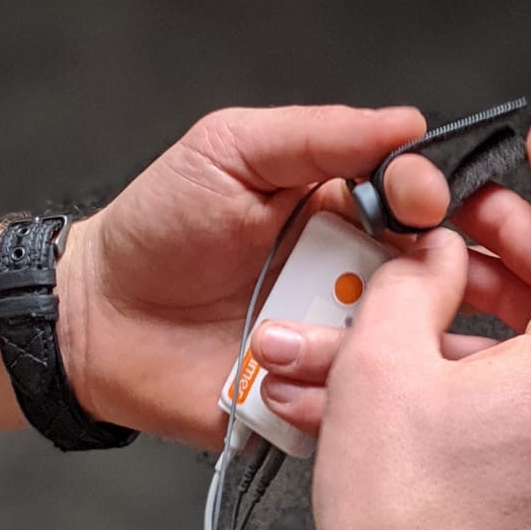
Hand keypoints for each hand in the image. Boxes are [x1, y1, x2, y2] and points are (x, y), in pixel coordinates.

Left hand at [55, 105, 448, 445]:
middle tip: (397, 279)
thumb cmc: (156, 230)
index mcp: (345, 212)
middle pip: (433, 280)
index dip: (434, 202)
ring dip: (369, 339)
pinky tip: (291, 376)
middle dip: (435, 281)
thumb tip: (405, 122)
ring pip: (403, 348)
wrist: (95, 321)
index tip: (423, 202)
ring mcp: (340, 343)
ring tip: (301, 333)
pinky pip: (358, 407)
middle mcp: (355, 278)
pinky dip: (339, 396)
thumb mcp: (229, 152)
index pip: (422, 206)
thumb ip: (316, 136)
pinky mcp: (318, 402)